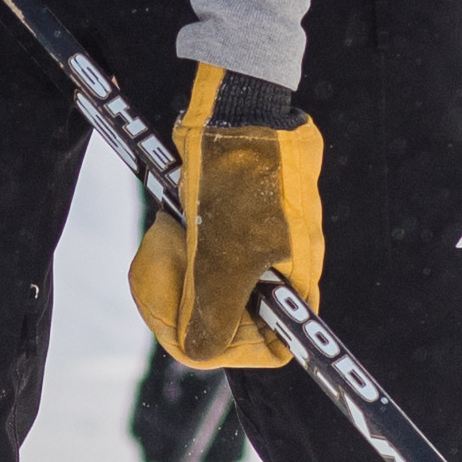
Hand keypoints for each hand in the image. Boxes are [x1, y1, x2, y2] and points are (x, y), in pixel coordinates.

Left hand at [128, 66, 325, 369]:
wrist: (237, 109)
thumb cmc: (240, 181)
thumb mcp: (223, 256)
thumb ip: (213, 313)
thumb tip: (198, 353)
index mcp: (296, 283)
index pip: (270, 346)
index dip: (226, 347)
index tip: (189, 326)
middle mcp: (283, 269)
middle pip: (230, 318)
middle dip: (187, 301)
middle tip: (166, 268)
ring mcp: (261, 243)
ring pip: (210, 283)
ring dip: (180, 268)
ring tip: (170, 235)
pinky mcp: (238, 220)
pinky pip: (204, 252)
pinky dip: (183, 243)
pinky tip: (173, 221)